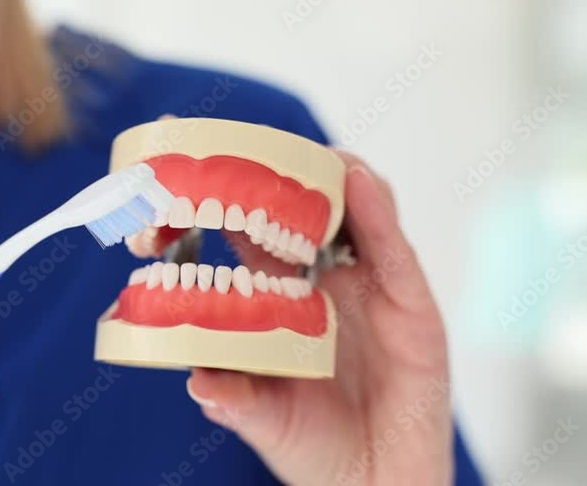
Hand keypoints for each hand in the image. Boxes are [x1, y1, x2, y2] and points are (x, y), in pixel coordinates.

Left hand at [187, 152, 452, 485]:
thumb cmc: (314, 446)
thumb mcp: (261, 418)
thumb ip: (232, 398)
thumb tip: (195, 378)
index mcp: (278, 298)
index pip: (244, 231)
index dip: (216, 195)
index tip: (175, 161)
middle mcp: (321, 282)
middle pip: (297, 207)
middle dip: (268, 169)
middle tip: (231, 140)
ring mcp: (367, 287)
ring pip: (351, 212)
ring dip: (327, 177)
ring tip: (300, 152)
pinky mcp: (411, 305)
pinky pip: (393, 251)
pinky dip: (378, 214)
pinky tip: (359, 184)